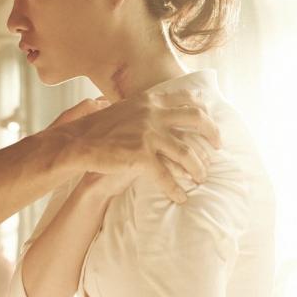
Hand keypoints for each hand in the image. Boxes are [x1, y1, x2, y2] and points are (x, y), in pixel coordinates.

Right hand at [43, 89, 219, 203]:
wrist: (77, 144)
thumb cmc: (95, 129)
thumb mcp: (120, 109)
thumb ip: (139, 108)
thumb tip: (153, 109)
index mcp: (148, 101)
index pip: (186, 98)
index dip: (202, 109)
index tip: (209, 119)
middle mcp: (153, 114)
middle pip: (196, 119)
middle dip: (212, 133)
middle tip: (218, 146)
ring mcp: (148, 135)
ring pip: (187, 152)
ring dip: (198, 167)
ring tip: (201, 178)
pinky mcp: (142, 156)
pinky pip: (167, 176)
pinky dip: (176, 189)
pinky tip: (180, 198)